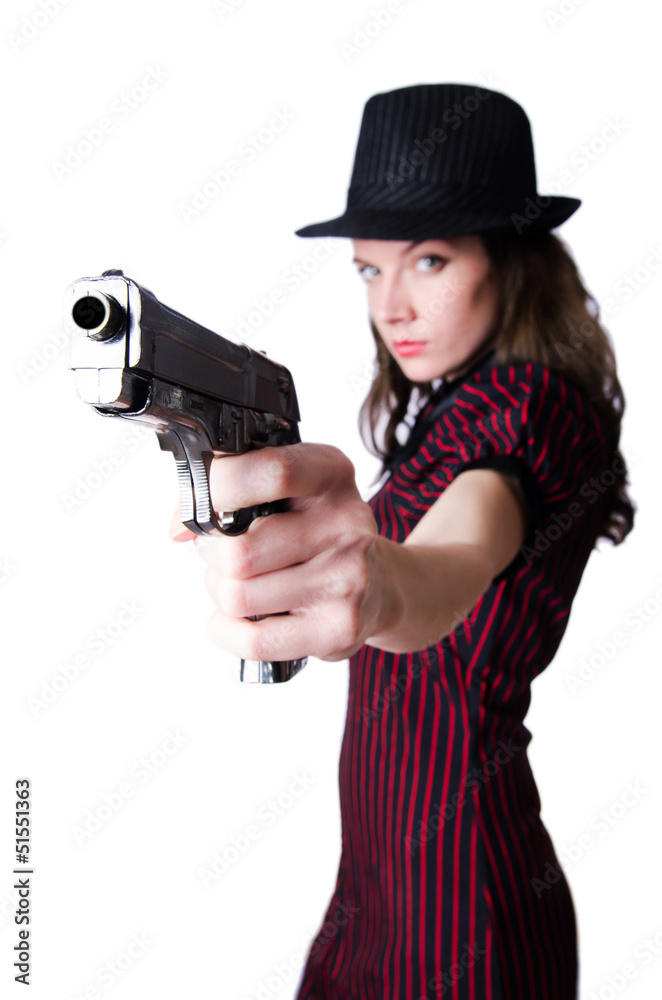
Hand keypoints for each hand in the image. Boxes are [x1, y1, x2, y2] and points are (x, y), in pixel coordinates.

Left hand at [169, 443, 386, 662]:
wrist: (382, 585)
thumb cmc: (320, 534)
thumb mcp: (292, 492)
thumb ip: (233, 493)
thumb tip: (179, 527)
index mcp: (331, 475)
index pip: (269, 472)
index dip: (218, 486)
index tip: (201, 502)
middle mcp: (346, 524)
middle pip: (239, 550)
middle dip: (210, 555)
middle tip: (219, 554)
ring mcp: (346, 579)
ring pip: (238, 596)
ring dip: (219, 593)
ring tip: (236, 584)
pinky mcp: (338, 629)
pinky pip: (254, 639)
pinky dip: (226, 631)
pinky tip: (234, 620)